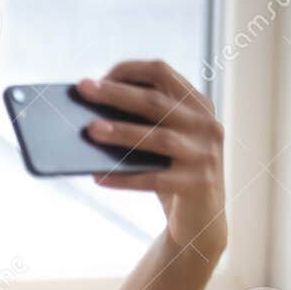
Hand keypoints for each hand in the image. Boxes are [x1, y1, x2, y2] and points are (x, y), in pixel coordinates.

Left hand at [77, 59, 226, 261]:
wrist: (200, 218)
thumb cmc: (170, 172)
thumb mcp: (162, 142)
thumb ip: (142, 124)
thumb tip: (90, 117)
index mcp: (197, 104)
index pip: (162, 72)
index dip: (129, 71)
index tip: (98, 78)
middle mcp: (206, 124)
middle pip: (156, 102)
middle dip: (116, 94)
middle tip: (83, 89)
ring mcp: (205, 154)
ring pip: (157, 138)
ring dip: (121, 132)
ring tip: (90, 130)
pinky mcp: (197, 183)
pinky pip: (153, 179)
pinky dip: (123, 178)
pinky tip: (97, 176)